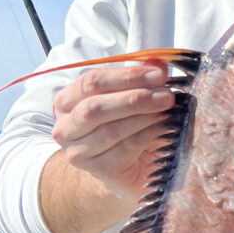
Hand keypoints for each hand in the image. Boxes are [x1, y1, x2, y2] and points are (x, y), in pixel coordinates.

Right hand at [51, 63, 175, 205]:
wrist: (131, 165)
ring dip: (144, 117)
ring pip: (110, 130)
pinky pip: (124, 149)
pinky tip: (165, 128)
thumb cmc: (128, 124)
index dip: (127, 76)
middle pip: (95, 107)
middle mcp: (65, 127)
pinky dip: (147, 135)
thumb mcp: (132, 96)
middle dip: (135, 98)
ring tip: (168, 110)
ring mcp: (78, 151)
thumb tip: (158, 62)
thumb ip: (142, 78)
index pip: (91, 81)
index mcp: (68, 101)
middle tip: (166, 96)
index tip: (159, 75)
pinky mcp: (98, 170)